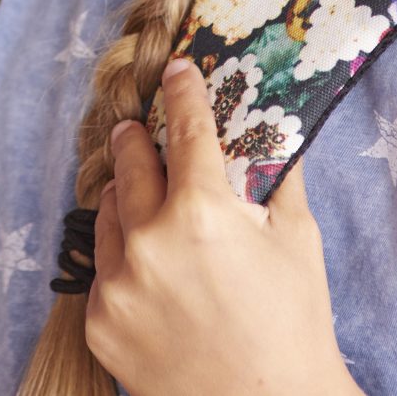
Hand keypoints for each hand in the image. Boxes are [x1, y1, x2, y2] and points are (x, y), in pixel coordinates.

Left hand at [84, 57, 358, 395]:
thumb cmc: (294, 325)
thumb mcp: (297, 240)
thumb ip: (276, 177)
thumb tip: (270, 130)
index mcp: (202, 212)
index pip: (184, 128)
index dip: (181, 92)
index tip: (175, 71)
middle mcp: (150, 241)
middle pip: (128, 162)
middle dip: (135, 140)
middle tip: (137, 130)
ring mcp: (118, 285)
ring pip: (107, 213)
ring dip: (125, 200)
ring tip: (148, 206)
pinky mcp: (99, 322)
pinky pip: (103, 270)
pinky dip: (124, 261)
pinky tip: (151, 273)